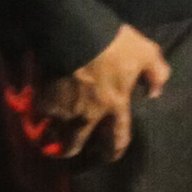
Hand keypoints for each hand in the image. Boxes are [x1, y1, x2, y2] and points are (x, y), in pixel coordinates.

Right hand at [25, 24, 169, 164]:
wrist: (77, 34)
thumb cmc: (115, 44)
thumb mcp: (147, 53)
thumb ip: (157, 74)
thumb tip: (155, 93)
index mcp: (115, 105)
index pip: (118, 137)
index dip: (114, 150)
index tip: (109, 157)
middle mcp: (88, 114)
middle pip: (76, 143)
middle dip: (70, 150)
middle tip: (66, 151)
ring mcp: (65, 109)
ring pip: (54, 133)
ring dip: (50, 137)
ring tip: (46, 137)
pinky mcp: (45, 99)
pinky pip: (39, 114)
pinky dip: (37, 115)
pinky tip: (35, 113)